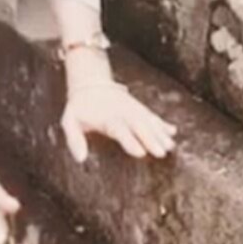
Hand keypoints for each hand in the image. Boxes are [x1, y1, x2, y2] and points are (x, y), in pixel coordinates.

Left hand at [61, 80, 177, 163]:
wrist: (90, 84)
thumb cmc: (80, 108)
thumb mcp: (69, 121)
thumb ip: (74, 139)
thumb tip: (80, 159)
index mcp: (105, 118)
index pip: (119, 129)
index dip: (130, 141)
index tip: (140, 152)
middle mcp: (121, 113)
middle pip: (138, 126)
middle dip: (151, 139)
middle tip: (161, 152)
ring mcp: (132, 109)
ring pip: (148, 121)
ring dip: (160, 133)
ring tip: (170, 146)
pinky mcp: (137, 108)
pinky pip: (152, 115)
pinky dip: (162, 124)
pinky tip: (172, 131)